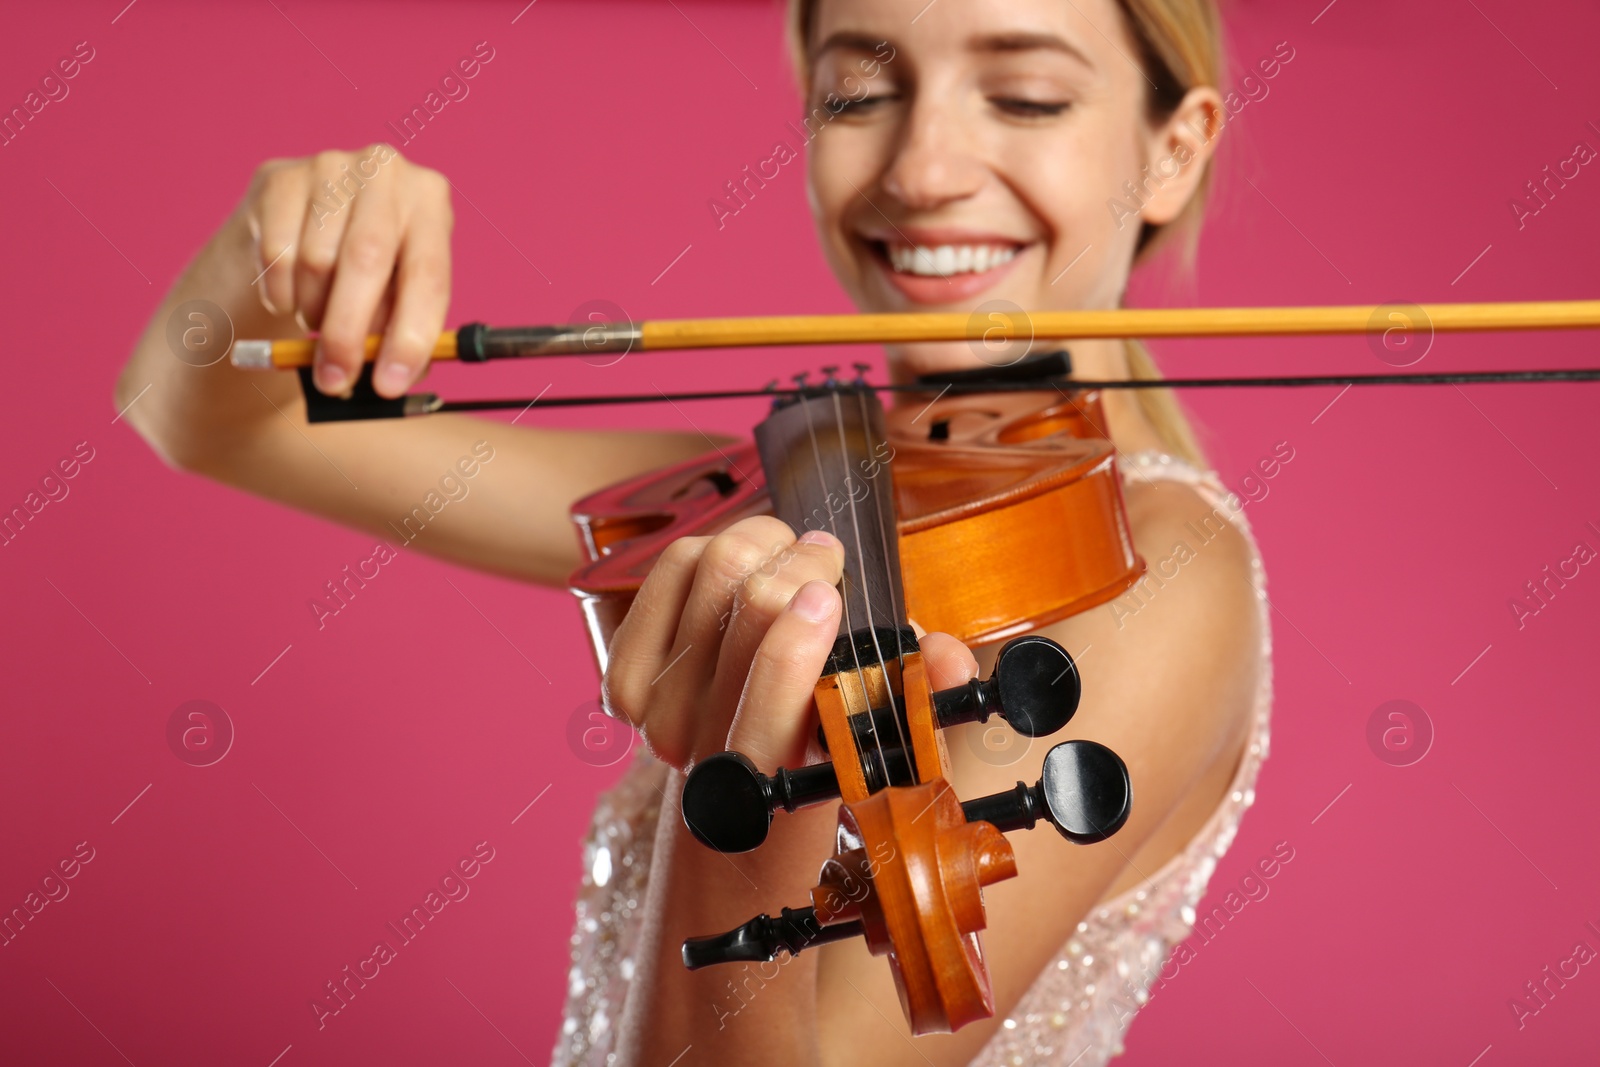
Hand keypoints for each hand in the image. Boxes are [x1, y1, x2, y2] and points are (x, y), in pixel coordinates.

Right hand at [242, 145, 451, 397]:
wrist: (301, 227)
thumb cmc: (364, 273)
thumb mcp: (395, 298)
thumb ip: (396, 336)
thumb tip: (391, 382)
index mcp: (431, 203)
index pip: (428, 274)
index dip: (410, 336)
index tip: (389, 384)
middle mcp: (386, 172)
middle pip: (367, 260)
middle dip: (349, 333)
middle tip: (337, 380)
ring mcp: (330, 166)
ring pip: (316, 262)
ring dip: (314, 311)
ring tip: (320, 319)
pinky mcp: (279, 178)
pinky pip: (276, 254)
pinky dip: (282, 293)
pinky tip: (292, 294)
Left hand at [602, 515, 979, 774]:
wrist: (740, 789)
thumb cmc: (821, 745)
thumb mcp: (884, 732)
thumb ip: (925, 693)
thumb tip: (948, 657)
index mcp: (772, 774)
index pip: (776, 685)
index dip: (803, 629)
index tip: (830, 593)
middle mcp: (704, 748)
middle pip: (748, 602)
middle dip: (800, 561)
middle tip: (827, 557)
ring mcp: (655, 713)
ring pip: (708, 568)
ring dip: (761, 543)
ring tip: (789, 555)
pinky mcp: (625, 674)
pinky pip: (671, 567)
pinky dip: (710, 547)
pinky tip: (741, 564)